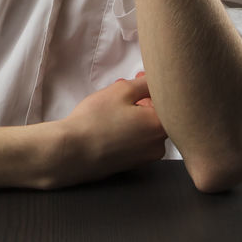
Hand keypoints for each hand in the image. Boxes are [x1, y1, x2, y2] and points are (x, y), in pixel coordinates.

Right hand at [46, 74, 166, 188]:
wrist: (74, 152)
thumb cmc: (97, 119)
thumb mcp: (122, 90)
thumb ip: (145, 83)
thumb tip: (156, 81)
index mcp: (160, 126)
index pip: (167, 100)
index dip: (153, 85)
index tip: (139, 76)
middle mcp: (159, 145)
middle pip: (158, 115)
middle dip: (143, 98)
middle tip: (124, 87)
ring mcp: (146, 157)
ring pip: (147, 127)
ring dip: (136, 113)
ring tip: (115, 103)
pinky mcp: (133, 164)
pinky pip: (138, 140)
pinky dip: (130, 128)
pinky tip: (113, 121)